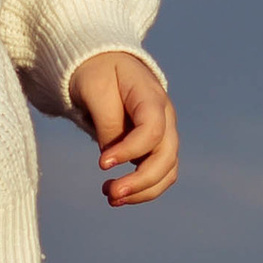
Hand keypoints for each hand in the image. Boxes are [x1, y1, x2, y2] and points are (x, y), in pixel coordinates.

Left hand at [67, 53, 178, 206]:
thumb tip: (111, 156)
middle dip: (141, 181)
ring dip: (143, 191)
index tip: (102, 164)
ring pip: (168, 171)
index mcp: (152, 97)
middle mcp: (165, 118)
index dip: (131, 151)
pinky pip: (159, 174)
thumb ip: (106, 121)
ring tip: (111, 197)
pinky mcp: (155, 147)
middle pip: (167, 157)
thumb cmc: (98, 73)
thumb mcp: (94, 88)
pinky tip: (118, 194)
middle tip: (109, 192)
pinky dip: (142, 189)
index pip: (153, 130)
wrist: (104, 65)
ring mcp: (164, 134)